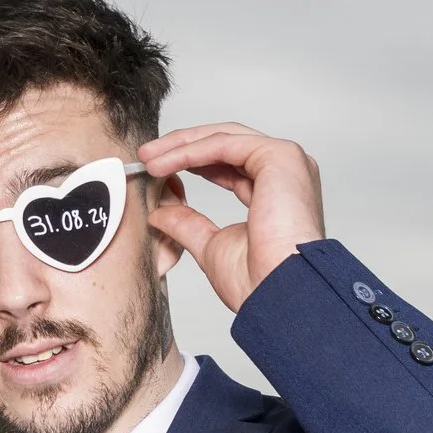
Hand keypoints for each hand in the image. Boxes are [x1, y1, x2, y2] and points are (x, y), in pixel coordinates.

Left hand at [139, 123, 324, 311]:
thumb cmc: (260, 282)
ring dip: (181, 146)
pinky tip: (164, 163)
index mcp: (276, 191)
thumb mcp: (211, 246)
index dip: (192, 161)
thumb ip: (188, 224)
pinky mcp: (280, 157)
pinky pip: (225, 144)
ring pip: (224, 138)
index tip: (158, 169)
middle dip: (182, 147)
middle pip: (226, 143)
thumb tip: (160, 213)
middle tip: (146, 156)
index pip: (230, 163)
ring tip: (148, 158)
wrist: (279, 294)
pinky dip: (190, 151)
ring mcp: (286, 162)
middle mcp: (285, 172)